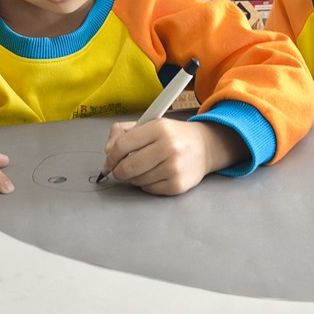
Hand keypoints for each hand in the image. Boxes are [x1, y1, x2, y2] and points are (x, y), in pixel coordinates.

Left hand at [101, 119, 245, 194]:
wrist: (205, 147)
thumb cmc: (173, 136)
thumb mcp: (150, 124)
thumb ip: (123, 132)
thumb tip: (108, 151)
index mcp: (159, 128)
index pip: (122, 145)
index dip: (111, 157)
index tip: (109, 162)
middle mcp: (169, 147)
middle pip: (128, 166)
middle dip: (119, 171)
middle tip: (120, 170)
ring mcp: (174, 167)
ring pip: (137, 180)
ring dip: (134, 177)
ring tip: (144, 168)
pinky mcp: (178, 184)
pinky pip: (149, 189)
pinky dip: (146, 184)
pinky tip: (155, 175)